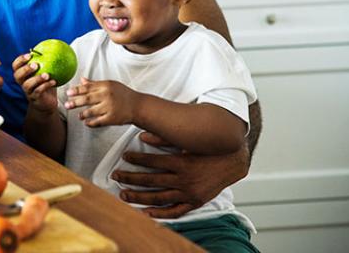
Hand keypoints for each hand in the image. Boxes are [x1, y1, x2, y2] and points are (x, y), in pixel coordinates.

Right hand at [12, 53, 56, 112]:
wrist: (46, 102)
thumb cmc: (45, 84)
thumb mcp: (45, 71)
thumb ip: (46, 61)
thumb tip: (54, 46)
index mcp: (23, 74)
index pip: (15, 65)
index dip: (20, 60)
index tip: (30, 55)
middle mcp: (22, 82)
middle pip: (17, 75)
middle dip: (25, 69)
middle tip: (36, 65)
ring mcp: (27, 91)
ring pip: (27, 85)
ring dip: (37, 79)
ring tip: (47, 74)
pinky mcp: (35, 98)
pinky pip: (38, 92)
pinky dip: (46, 86)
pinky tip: (54, 82)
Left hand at [64, 78, 137, 126]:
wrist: (138, 106)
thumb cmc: (123, 94)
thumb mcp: (111, 85)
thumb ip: (95, 83)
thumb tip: (81, 80)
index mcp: (106, 86)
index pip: (87, 87)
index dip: (76, 90)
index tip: (68, 92)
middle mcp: (107, 96)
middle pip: (87, 99)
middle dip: (75, 102)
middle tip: (67, 104)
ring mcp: (109, 107)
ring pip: (91, 111)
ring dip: (82, 114)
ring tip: (79, 116)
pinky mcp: (112, 118)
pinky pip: (98, 122)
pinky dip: (91, 123)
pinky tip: (86, 123)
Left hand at [112, 132, 249, 218]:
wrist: (232, 162)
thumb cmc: (208, 148)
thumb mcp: (187, 141)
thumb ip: (164, 138)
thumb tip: (143, 135)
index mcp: (182, 162)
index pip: (153, 161)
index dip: (136, 158)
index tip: (124, 156)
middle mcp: (184, 180)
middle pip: (151, 181)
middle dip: (131, 178)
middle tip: (116, 176)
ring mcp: (189, 193)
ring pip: (159, 198)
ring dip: (139, 197)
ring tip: (123, 194)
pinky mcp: (195, 202)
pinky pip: (175, 211)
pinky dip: (160, 214)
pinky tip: (145, 212)